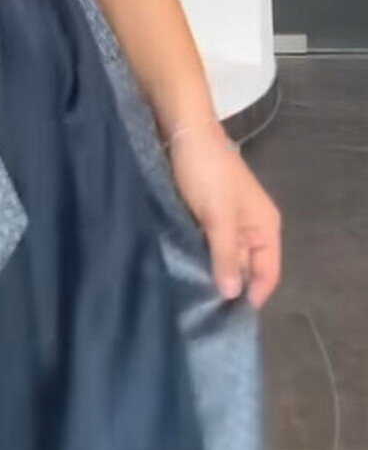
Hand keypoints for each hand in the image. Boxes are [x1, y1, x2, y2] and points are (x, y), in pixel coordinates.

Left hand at [167, 121, 281, 309]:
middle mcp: (251, 226)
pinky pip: (207, 243)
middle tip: (202, 311)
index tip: (227, 319)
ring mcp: (228, 219)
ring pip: (223, 256)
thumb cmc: (206, 173)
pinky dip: (198, 254)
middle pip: (244, 268)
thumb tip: (231, 294)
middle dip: (227, 286)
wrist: (183, 130)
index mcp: (265, 227)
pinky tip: (182, 268)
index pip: (267, 274)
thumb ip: (225, 256)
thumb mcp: (218, 218)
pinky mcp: (205, 212)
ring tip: (189, 295)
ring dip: (210, 270)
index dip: (251, 296)